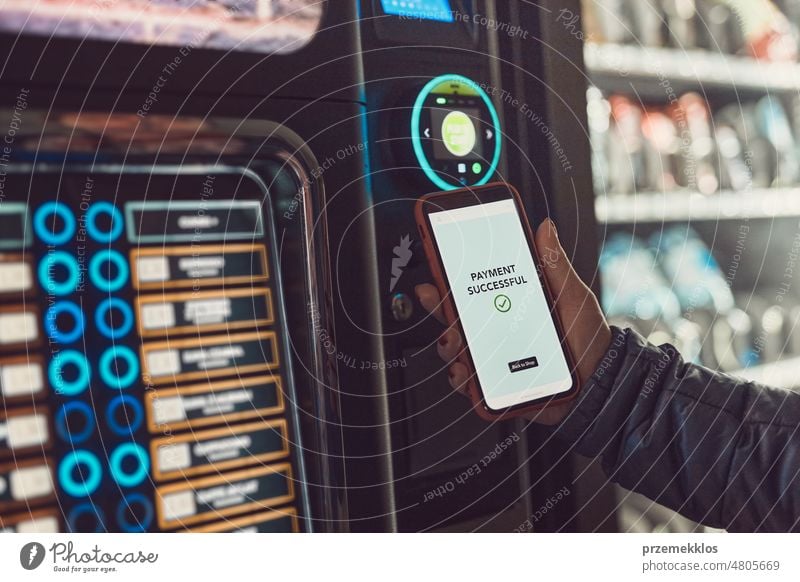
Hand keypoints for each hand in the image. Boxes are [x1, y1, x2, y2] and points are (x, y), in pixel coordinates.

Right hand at [415, 218, 610, 424]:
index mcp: (507, 305)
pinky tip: (467, 374)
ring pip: (455, 352)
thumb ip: (554, 264)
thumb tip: (546, 228)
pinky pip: (470, 386)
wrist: (601, 378)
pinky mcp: (497, 387)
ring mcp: (492, 359)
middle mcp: (494, 331)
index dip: (449, 275)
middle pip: (453, 317)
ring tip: (456, 341)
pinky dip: (463, 381)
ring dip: (448, 345)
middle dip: (437, 306)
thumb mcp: (571, 294)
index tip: (439, 261)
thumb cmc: (585, 335)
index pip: (471, 288)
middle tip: (435, 296)